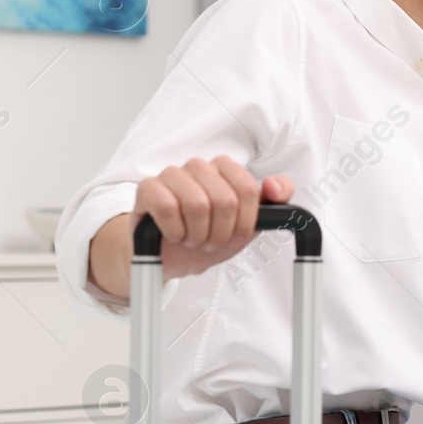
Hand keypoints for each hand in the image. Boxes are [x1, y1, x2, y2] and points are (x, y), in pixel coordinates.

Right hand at [88, 156, 294, 297]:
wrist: (172, 256)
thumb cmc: (208, 235)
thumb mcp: (248, 223)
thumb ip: (275, 201)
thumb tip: (274, 187)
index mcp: (224, 169)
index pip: (247, 189)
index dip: (244, 221)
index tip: (235, 234)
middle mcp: (198, 166)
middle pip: (225, 200)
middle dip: (220, 233)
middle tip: (210, 241)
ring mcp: (171, 175)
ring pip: (197, 204)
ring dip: (197, 235)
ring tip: (192, 239)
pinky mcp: (148, 188)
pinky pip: (169, 208)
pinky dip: (176, 232)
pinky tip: (175, 235)